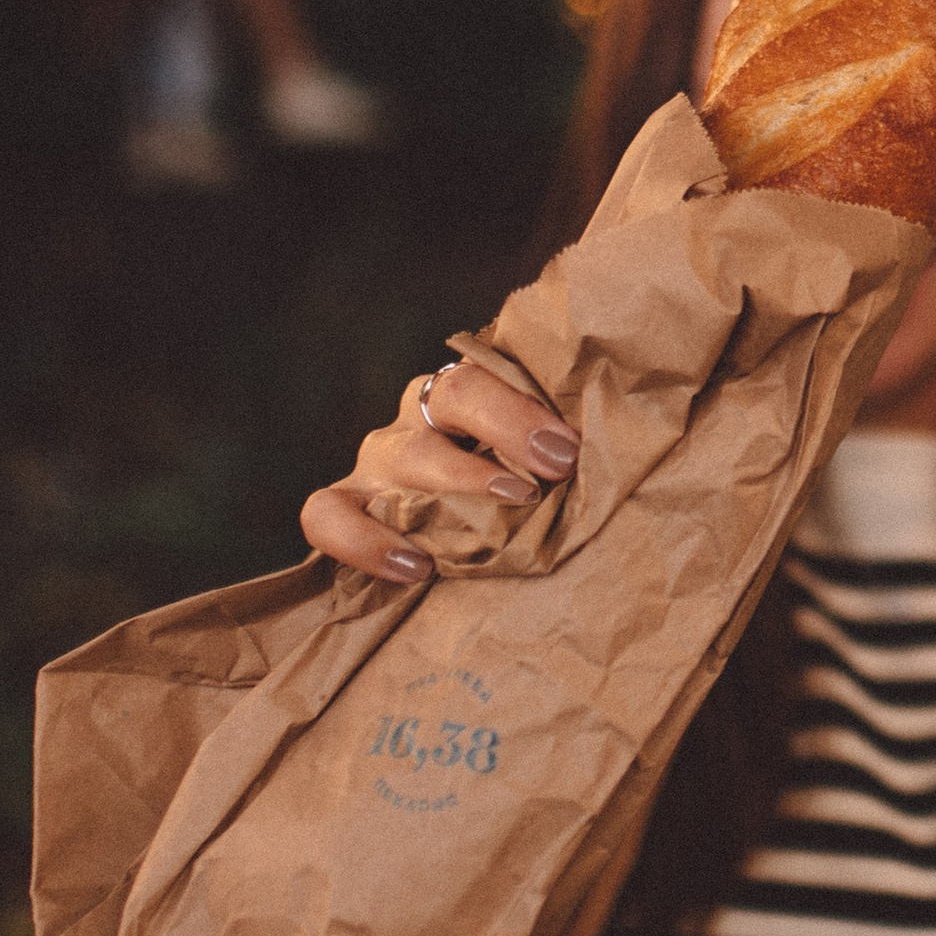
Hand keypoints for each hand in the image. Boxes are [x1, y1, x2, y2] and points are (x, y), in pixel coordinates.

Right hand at [298, 365, 577, 582]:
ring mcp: (380, 458)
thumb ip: (562, 451)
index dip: (525, 409)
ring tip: (496, 516)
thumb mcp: (541, 461)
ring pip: (403, 454)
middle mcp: (423, 412)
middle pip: (454, 394)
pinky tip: (415, 567)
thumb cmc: (520, 492)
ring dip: (457, 483)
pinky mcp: (345, 504)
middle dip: (507, 429)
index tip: (568, 453)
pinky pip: (327, 514)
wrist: (462, 538)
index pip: (490, 368)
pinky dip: (363, 541)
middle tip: (548, 475)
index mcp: (476, 387)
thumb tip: (608, 460)